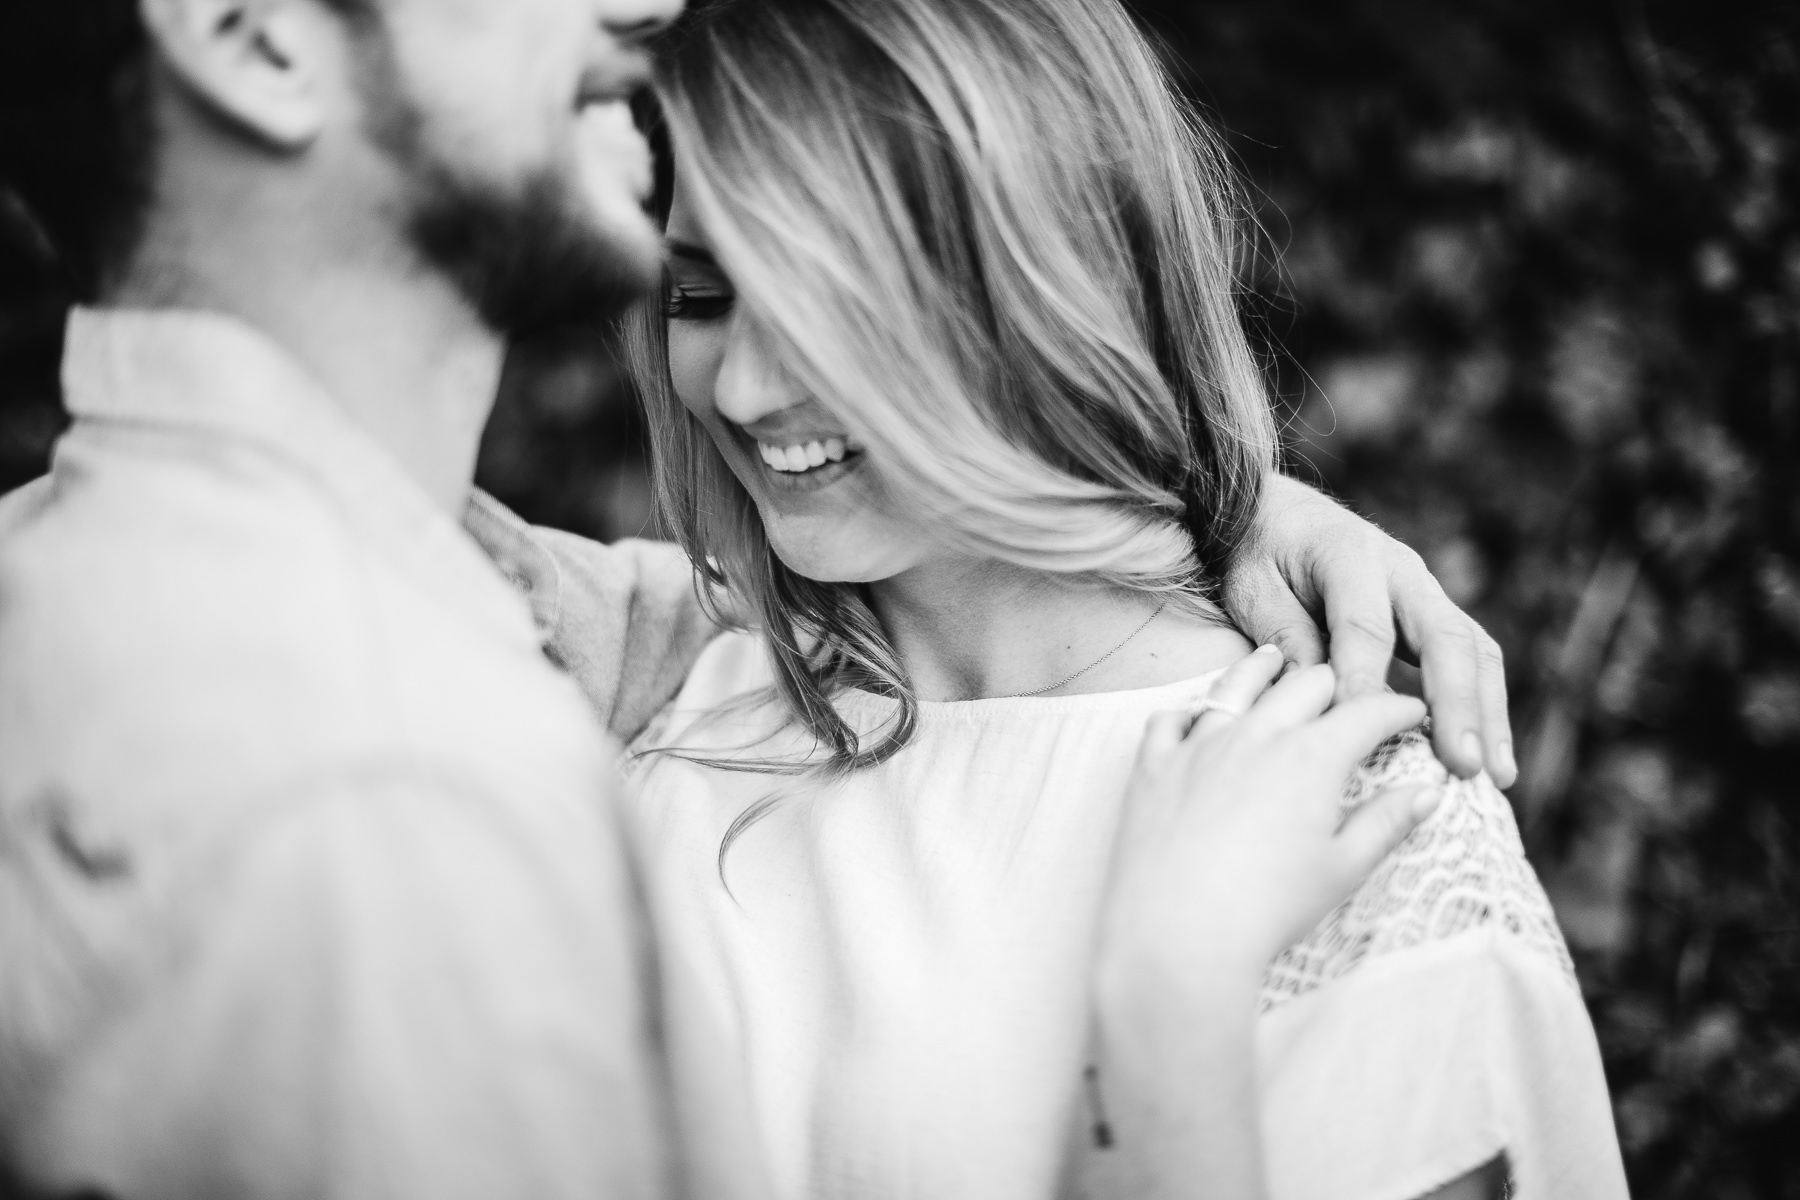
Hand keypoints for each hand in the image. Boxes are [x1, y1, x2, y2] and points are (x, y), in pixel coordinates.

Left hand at [1099, 648, 1437, 994]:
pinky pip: (1170, 720)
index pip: (1366, 712)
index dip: (1397, 708)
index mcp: (1311, 757)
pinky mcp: (1153, 766)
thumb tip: (1427, 791)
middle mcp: (1256, 736)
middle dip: (1337, 680)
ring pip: (1236, 686)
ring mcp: (1199, 746)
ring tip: (1274, 658)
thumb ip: (1386, 823)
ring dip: (1262, 670)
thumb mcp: (1342, 869)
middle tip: (1350, 691)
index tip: (1413, 711)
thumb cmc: (1268, 909)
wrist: (1179, 932)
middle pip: (1304, 684)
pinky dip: (1188, 710)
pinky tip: (1197, 714)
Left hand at [1221, 475, 1515, 785]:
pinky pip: (1471, 659)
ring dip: (1487, 715)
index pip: (1364, 626)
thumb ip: (1286, 634)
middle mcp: (1400, 570)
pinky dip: (1483, 708)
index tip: (1365, 732)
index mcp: (1347, 555)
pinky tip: (1488, 759)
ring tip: (1495, 776)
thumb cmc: (1259, 556)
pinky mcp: (1432, 615)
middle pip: (1444, 636)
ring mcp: (1424, 592)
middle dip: (1457, 704)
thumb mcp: (1253, 587)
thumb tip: (1316, 695)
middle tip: (1462, 765)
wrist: (1277, 514)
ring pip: (1473, 650)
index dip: (1366, 679)